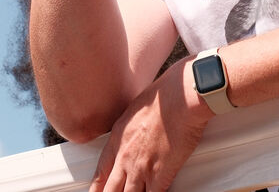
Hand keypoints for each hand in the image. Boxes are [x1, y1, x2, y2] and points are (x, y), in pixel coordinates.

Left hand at [90, 58, 213, 191]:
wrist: (181, 98)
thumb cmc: (165, 96)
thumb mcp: (135, 109)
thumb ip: (131, 129)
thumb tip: (135, 134)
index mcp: (117, 138)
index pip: (100, 172)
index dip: (97, 188)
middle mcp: (125, 156)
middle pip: (110, 190)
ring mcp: (141, 168)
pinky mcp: (160, 175)